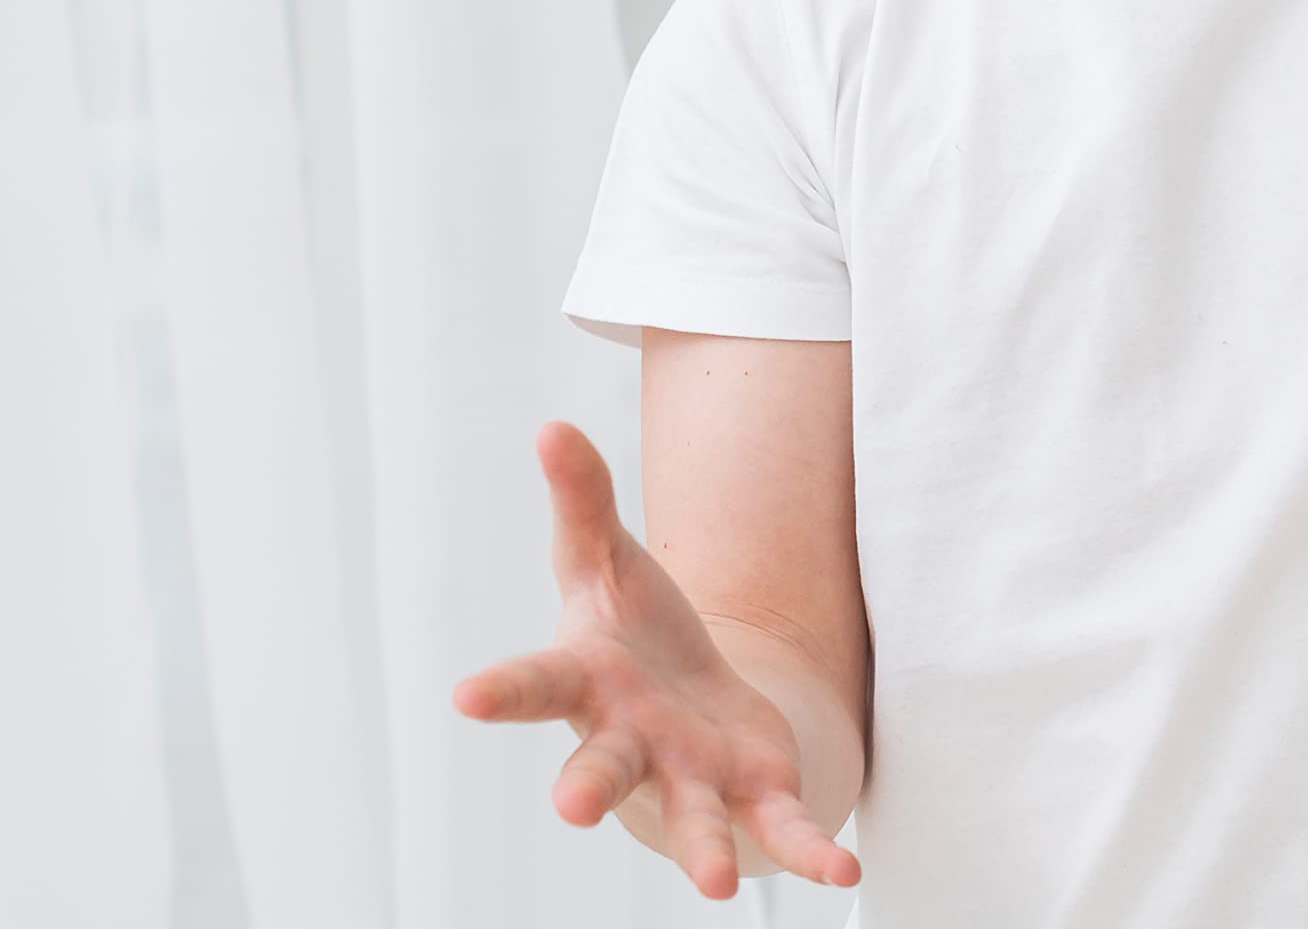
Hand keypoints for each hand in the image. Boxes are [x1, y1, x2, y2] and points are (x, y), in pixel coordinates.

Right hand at [451, 420, 860, 899]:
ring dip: (702, 851)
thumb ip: (582, 499)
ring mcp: (687, 778)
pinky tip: (843, 877)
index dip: (500, 691)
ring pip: (690, 820)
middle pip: (601, 767)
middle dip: (587, 788)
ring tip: (716, 887)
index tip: (464, 695)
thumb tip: (551, 426)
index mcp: (587, 682)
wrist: (688, 701)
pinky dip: (810, 854)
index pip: (534, 685)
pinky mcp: (750, 794)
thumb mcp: (606, 557)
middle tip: (571, 810)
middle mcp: (629, 742)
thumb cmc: (629, 630)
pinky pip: (781, 830)